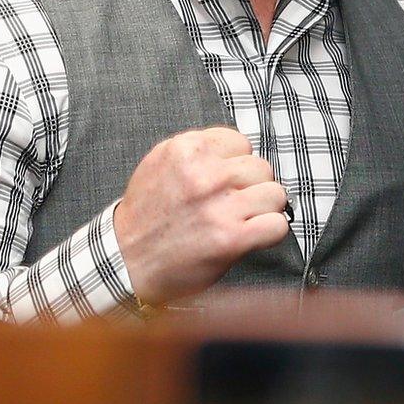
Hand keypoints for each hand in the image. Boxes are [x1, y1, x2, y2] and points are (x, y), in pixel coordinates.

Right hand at [113, 127, 291, 307]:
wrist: (125, 261)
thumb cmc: (146, 217)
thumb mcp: (161, 165)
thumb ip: (198, 152)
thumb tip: (238, 151)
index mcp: (186, 150)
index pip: (241, 142)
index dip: (236, 164)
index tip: (223, 182)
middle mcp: (204, 175)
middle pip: (262, 168)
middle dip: (251, 186)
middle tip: (230, 205)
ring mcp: (219, 206)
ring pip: (275, 194)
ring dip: (263, 209)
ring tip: (239, 220)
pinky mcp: (231, 238)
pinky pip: (277, 225)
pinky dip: (269, 233)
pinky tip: (250, 237)